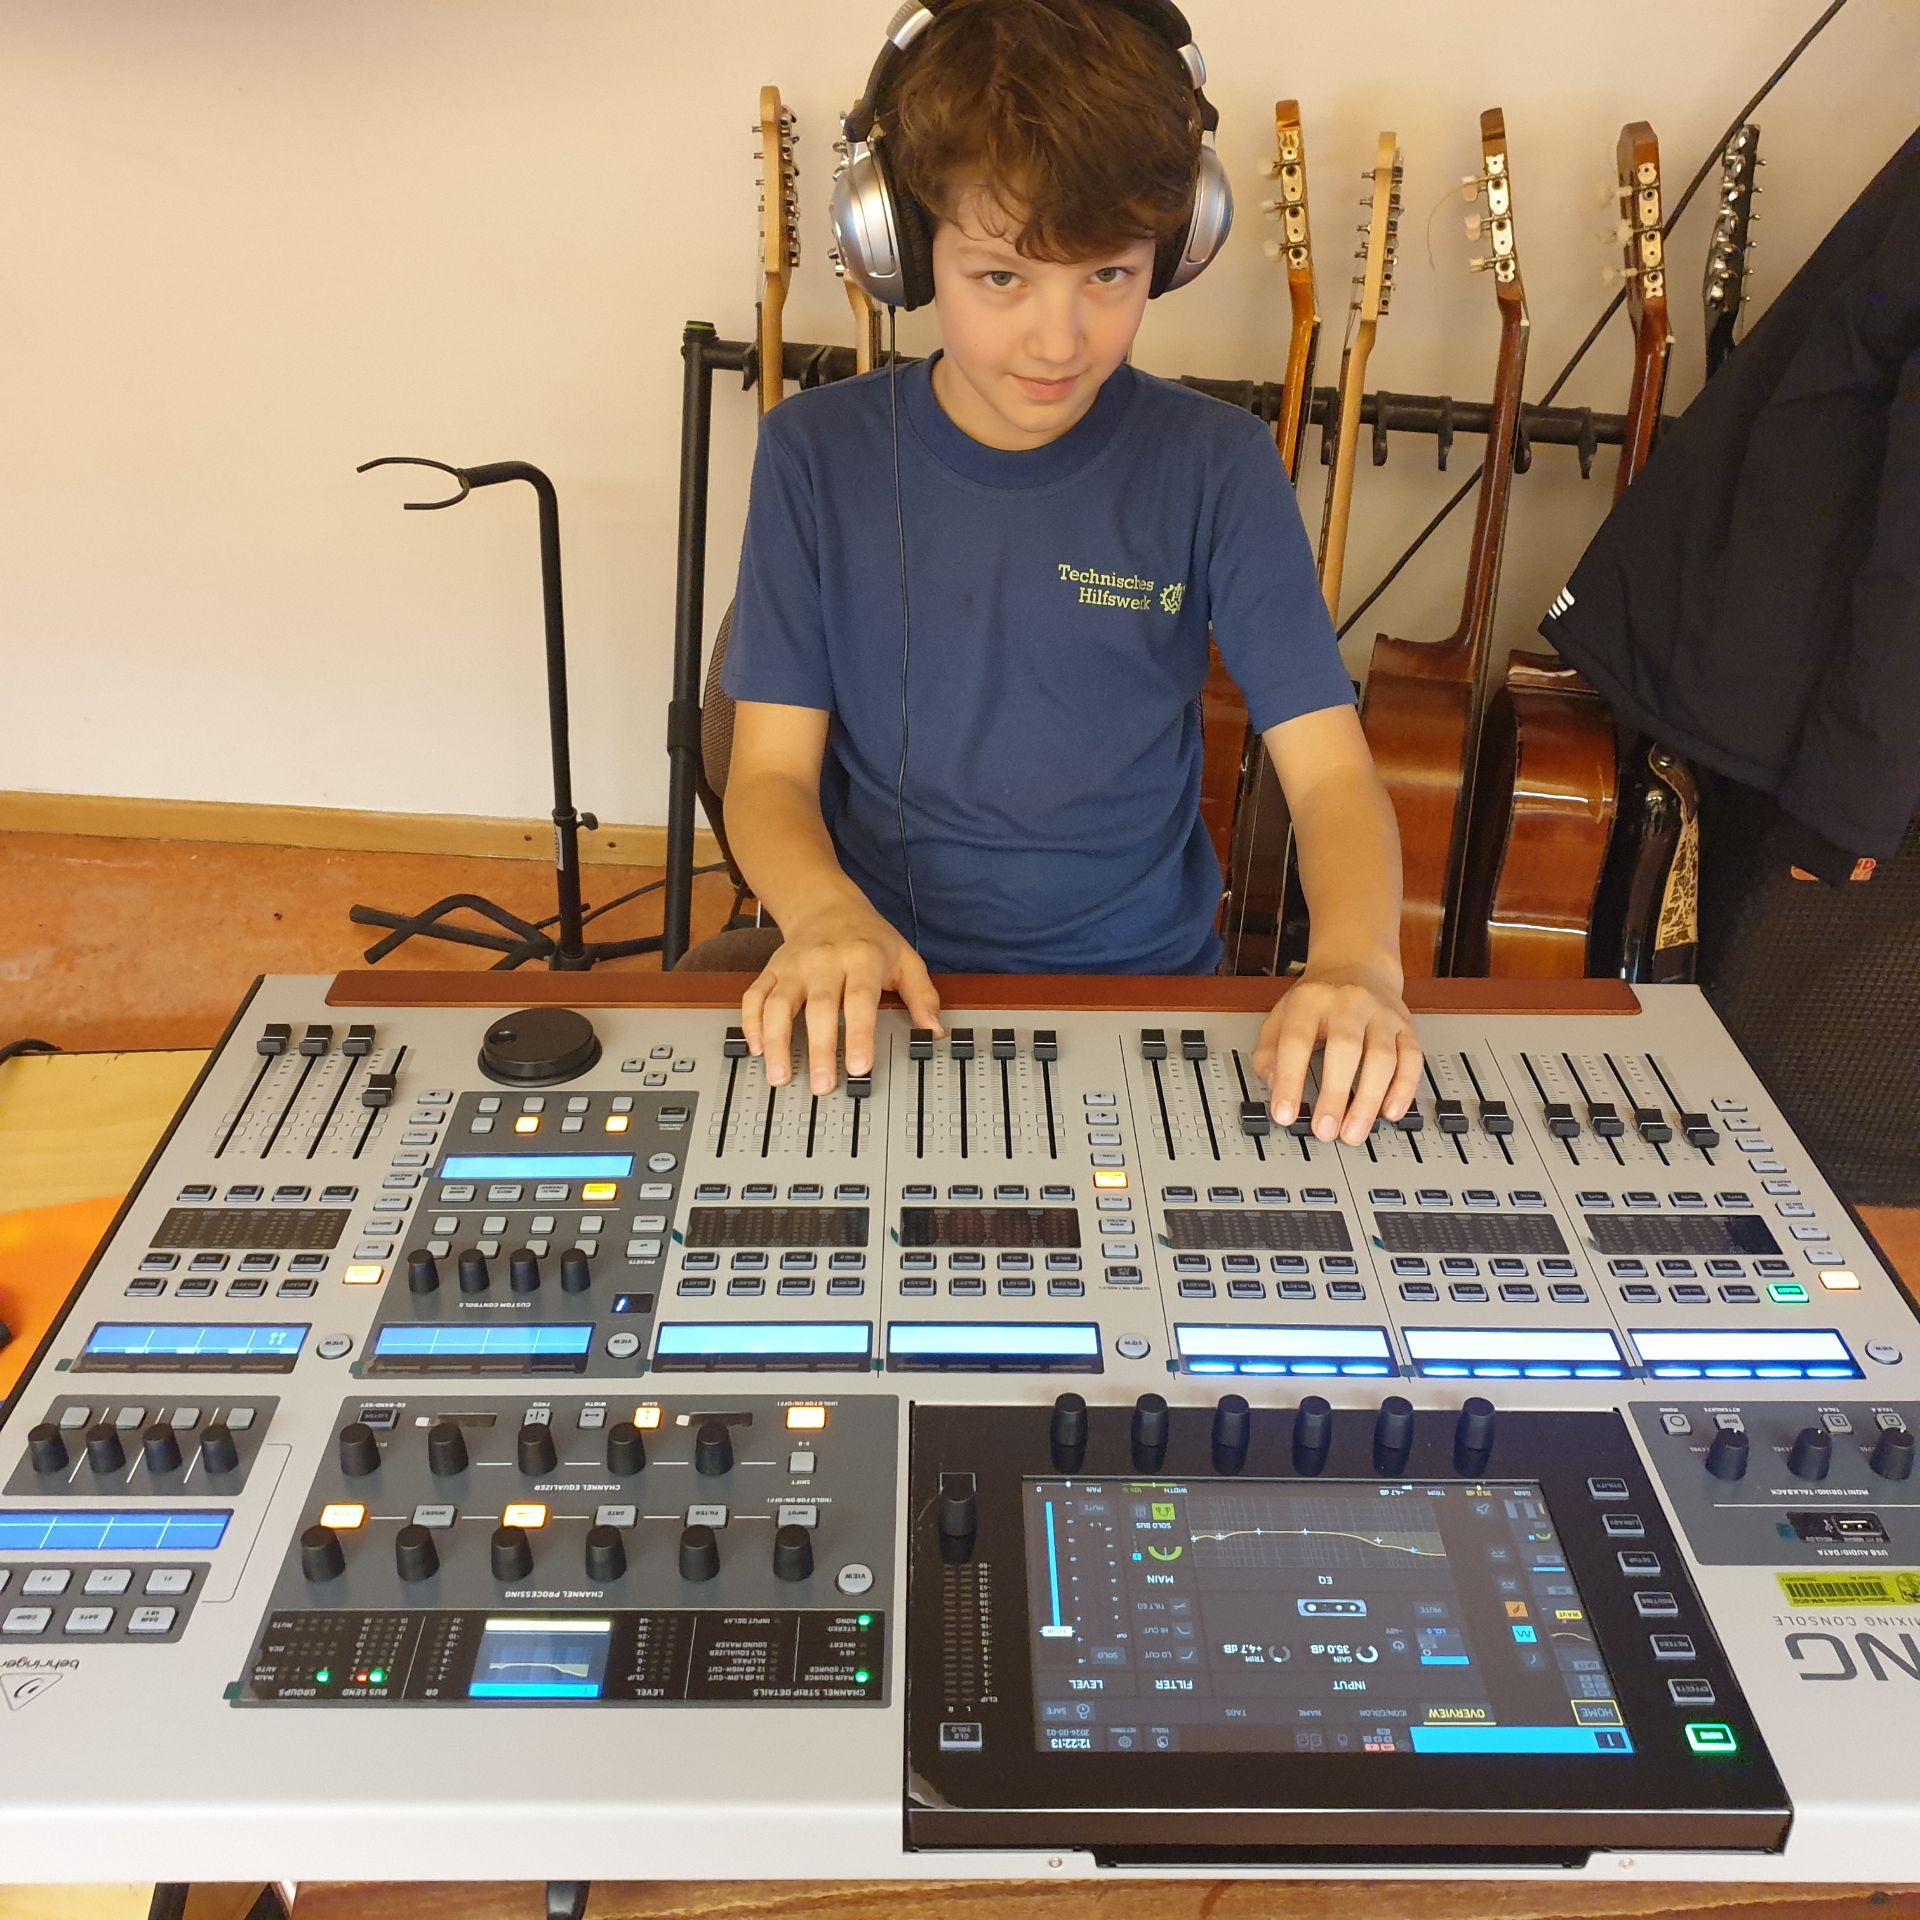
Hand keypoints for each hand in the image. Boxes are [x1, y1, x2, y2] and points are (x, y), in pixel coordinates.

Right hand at [740, 900, 941, 1092]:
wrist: (825, 904)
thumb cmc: (868, 937)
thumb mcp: (905, 958)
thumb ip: (922, 995)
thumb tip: (934, 1031)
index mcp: (861, 958)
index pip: (859, 1000)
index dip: (858, 1035)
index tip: (858, 1067)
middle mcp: (824, 961)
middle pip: (819, 1008)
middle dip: (819, 1049)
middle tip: (822, 1085)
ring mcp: (793, 966)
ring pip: (778, 1004)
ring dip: (776, 1042)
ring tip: (780, 1076)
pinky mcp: (771, 970)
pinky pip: (754, 996)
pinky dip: (751, 1023)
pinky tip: (756, 1048)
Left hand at [1252, 959, 1422, 1144]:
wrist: (1358, 964)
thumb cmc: (1318, 998)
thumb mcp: (1281, 1015)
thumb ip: (1269, 1051)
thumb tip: (1273, 1084)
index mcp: (1310, 1000)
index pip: (1297, 1041)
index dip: (1290, 1080)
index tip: (1285, 1114)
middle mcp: (1349, 1002)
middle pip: (1345, 1048)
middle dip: (1335, 1094)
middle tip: (1325, 1131)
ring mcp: (1381, 1013)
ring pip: (1382, 1057)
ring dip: (1369, 1100)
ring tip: (1354, 1132)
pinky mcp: (1406, 1026)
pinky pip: (1411, 1058)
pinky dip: (1403, 1089)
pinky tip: (1390, 1112)